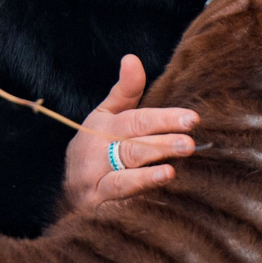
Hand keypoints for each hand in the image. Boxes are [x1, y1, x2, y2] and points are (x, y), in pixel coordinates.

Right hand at [62, 55, 197, 212]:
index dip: (164, 118)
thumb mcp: (105, 117)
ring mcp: (94, 179)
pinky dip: (138, 191)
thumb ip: (125, 91)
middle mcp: (97, 152)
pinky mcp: (96, 203)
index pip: (136, 120)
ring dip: (149, 172)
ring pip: (124, 173)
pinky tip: (158, 188)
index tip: (191, 119)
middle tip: (189, 143)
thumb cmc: (96, 148)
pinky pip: (117, 197)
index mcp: (103, 127)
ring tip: (173, 168)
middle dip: (162, 143)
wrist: (69, 192)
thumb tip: (132, 58)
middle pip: (132, 146)